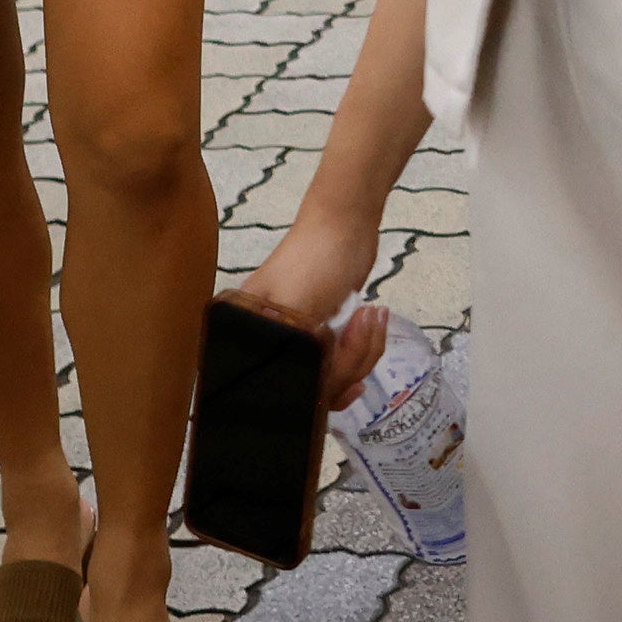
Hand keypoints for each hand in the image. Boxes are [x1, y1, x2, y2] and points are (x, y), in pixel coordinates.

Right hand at [228, 221, 390, 403]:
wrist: (346, 223)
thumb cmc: (313, 260)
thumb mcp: (295, 307)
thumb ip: (291, 353)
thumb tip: (296, 397)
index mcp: (248, 337)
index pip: (275, 388)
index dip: (310, 389)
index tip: (337, 362)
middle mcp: (267, 344)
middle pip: (309, 387)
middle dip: (346, 366)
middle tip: (362, 326)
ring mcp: (297, 342)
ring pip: (332, 378)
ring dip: (362, 353)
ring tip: (372, 316)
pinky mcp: (322, 338)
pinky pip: (343, 364)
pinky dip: (364, 350)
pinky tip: (373, 325)